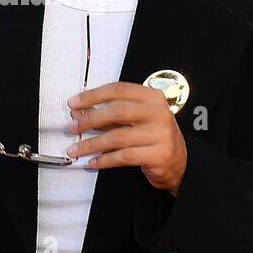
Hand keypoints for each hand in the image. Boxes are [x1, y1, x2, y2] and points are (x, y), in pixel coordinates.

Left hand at [65, 81, 185, 195]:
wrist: (179, 162)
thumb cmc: (153, 136)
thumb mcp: (136, 119)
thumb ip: (110, 114)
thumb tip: (79, 112)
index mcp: (152, 97)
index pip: (119, 90)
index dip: (93, 95)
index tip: (74, 102)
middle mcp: (158, 113)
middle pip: (117, 111)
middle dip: (90, 119)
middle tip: (73, 126)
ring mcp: (160, 134)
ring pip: (118, 137)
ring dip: (92, 144)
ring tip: (76, 149)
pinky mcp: (159, 155)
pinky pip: (124, 157)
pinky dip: (104, 160)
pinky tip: (93, 162)